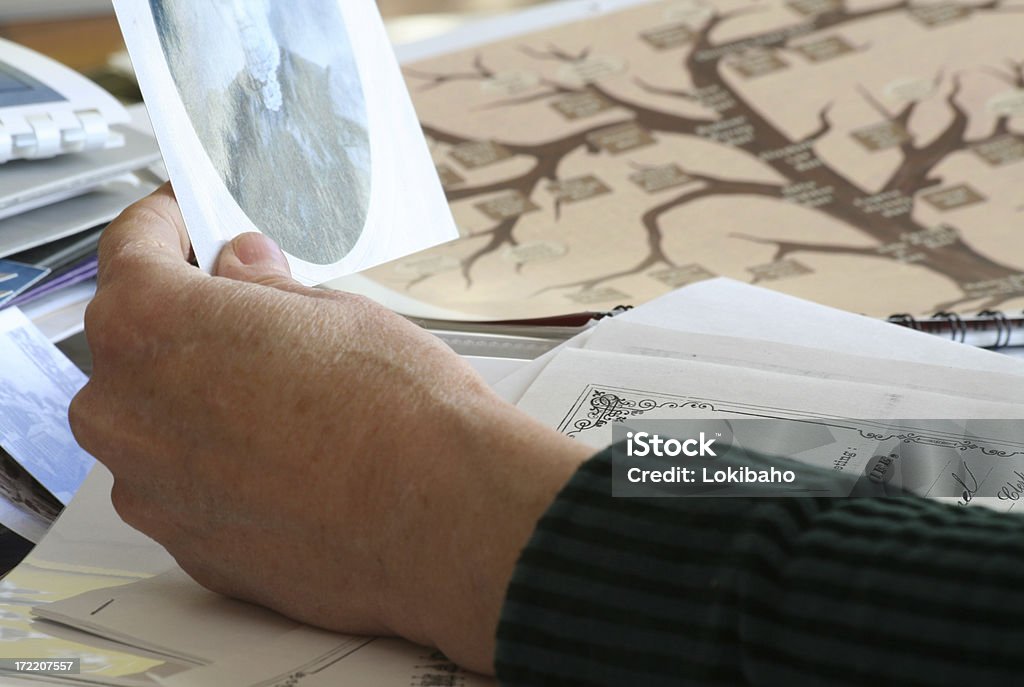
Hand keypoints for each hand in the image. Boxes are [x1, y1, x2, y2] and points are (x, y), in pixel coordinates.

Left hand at [69, 186, 590, 673]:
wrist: (443, 519)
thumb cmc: (398, 415)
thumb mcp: (335, 313)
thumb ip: (265, 289)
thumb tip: (246, 272)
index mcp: (150, 325)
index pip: (130, 248)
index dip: (165, 223)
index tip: (188, 220)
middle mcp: (125, 411)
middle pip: (134, 342)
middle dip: (187, 321)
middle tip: (252, 311)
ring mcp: (149, 488)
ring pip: (156, 421)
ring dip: (200, 398)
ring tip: (283, 396)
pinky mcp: (184, 545)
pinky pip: (182, 484)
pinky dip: (219, 464)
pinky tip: (285, 457)